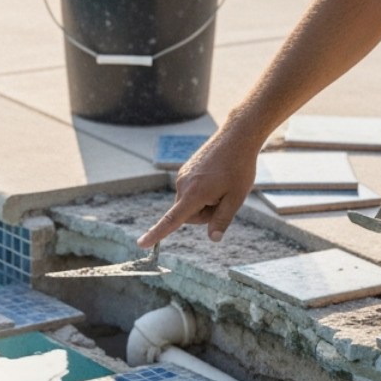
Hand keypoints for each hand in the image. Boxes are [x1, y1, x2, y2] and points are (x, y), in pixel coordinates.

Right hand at [137, 129, 259, 246]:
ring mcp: (183, 176)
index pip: (171, 220)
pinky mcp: (186, 170)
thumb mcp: (236, 198)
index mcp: (193, 194)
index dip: (156, 234)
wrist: (236, 137)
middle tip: (224, 198)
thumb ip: (222, 220)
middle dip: (204, 214)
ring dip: (205, 202)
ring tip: (223, 184)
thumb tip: (213, 239)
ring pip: (190, 203)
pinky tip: (218, 177)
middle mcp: (183, 185)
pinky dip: (203, 191)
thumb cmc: (239, 168)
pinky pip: (191, 191)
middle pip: (187, 215)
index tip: (141, 244)